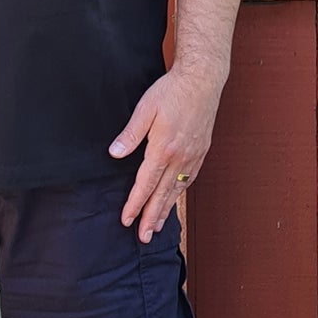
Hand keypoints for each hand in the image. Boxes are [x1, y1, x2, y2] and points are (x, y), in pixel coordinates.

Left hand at [111, 64, 225, 242]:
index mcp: (163, 149)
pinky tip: (175, 199)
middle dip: (152, 217)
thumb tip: (114, 154)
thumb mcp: (145, 109)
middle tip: (144, 237)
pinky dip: (180, 194)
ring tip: (158, 226)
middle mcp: (180, 157)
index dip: (135, 204)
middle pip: (163, 194)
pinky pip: (189, 179)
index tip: (127, 220)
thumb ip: (130, 134)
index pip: (145, 184)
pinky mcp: (201, 151)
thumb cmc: (171, 91)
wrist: (202, 80)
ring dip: (166, 210)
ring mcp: (193, 156)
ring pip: (177, 190)